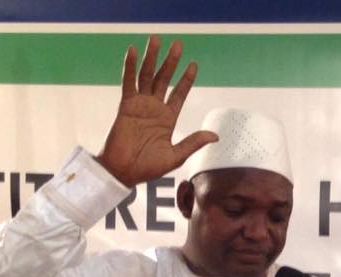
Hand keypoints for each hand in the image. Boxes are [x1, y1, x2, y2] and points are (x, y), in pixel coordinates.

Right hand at [96, 36, 217, 186]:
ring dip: (152, 58)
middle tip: (178, 44)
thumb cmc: (148, 168)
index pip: (179, 94)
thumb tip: (216, 136)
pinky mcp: (126, 105)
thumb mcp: (176, 155)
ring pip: (147, 76)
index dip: (186, 79)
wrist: (124, 172)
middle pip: (164, 79)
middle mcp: (155, 108)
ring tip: (156, 39)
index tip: (193, 64)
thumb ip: (193, 142)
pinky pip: (129, 82)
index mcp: (168, 119)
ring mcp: (140, 105)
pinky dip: (131, 67)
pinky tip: (134, 51)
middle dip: (171, 62)